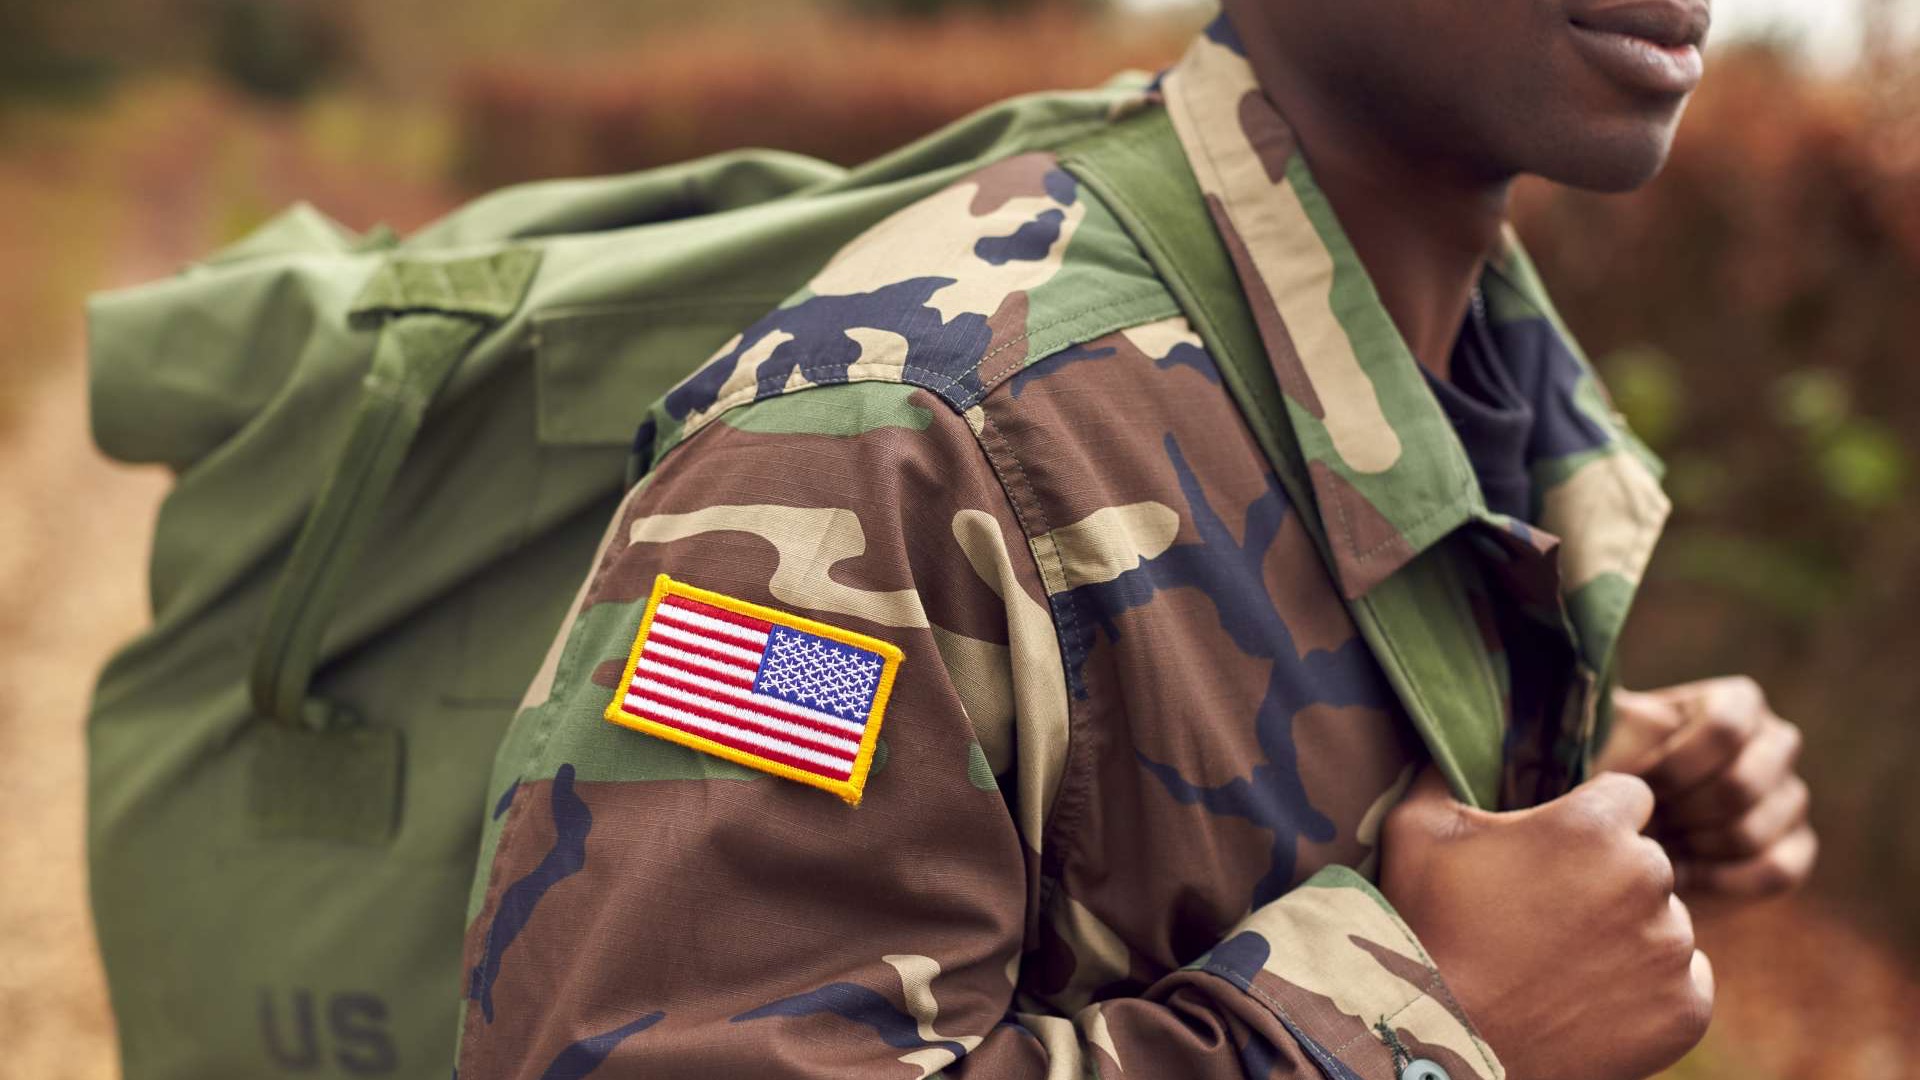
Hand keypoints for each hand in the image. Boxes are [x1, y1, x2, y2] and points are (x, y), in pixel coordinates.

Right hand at [1380, 767, 1712, 1079]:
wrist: (1443, 1041)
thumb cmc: (1425, 928)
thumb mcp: (1416, 830)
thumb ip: (1441, 771)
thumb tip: (1444, 736)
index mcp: (1594, 825)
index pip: (1630, 796)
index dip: (1592, 820)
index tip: (1559, 850)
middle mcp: (1648, 878)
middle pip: (1649, 861)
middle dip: (1610, 879)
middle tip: (1550, 914)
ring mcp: (1672, 948)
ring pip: (1667, 923)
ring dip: (1629, 934)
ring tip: (1566, 962)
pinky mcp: (1685, 1008)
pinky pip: (1687, 982)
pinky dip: (1651, 990)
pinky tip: (1594, 997)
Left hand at [1602, 678, 1816, 907]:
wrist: (1622, 826)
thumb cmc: (1610, 770)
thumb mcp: (1607, 734)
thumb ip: (1625, 720)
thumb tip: (1647, 719)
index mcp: (1738, 703)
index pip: (1725, 727)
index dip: (1675, 764)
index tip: (1633, 787)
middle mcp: (1775, 745)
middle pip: (1741, 784)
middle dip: (1680, 812)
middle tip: (1642, 824)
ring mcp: (1790, 798)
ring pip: (1753, 831)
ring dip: (1692, 848)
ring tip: (1653, 847)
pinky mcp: (1795, 849)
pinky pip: (1776, 871)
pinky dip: (1722, 881)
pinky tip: (1682, 878)